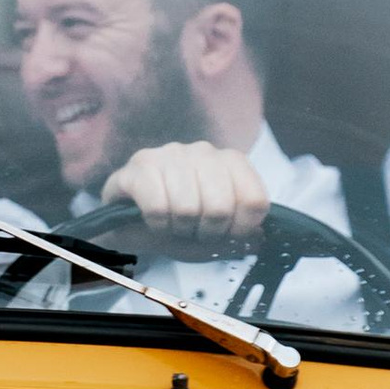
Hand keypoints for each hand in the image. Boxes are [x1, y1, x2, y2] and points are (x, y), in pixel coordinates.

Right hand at [102, 141, 270, 241]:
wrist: (133, 221)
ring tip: (174, 224)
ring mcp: (169, 154)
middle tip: (195, 232)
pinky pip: (158, 207)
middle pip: (221, 207)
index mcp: (230, 162)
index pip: (254, 200)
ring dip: (180, 229)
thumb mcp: (216, 235)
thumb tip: (256, 237)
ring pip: (187, 208)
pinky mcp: (139, 165)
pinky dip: (157, 225)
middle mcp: (203, 151)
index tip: (227, 234)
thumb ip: (240, 237)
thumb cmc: (181, 223)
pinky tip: (155, 220)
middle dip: (207, 232)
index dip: (241, 229)